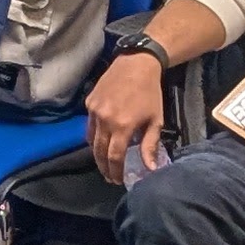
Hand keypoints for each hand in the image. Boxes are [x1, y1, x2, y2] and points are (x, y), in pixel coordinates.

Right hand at [83, 51, 172, 179]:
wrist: (136, 64)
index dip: (115, 171)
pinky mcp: (89, 102)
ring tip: (104, 163)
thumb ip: (150, 145)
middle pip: (99, 152)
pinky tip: (100, 142)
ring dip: (97, 154)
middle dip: (104, 167)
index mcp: (122, 126)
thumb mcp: (155, 120)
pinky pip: (89, 126)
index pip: (114, 157)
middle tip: (109, 177)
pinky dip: (94, 137)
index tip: (117, 180)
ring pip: (91, 140)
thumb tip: (150, 169)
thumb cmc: (150, 93)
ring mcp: (94, 111)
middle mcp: (104, 120)